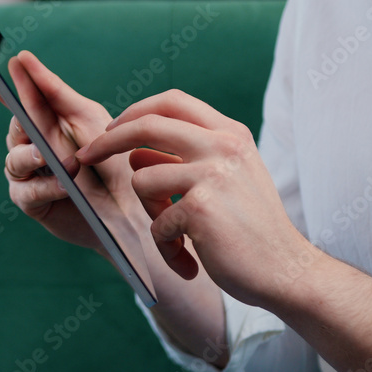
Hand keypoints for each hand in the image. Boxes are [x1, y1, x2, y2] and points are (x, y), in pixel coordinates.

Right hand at [0, 51, 156, 257]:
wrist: (129, 211)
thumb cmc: (111, 162)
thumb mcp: (87, 119)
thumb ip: (56, 93)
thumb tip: (24, 59)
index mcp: (46, 122)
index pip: (27, 98)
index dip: (20, 81)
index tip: (18, 61)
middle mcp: (32, 144)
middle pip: (18, 126)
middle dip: (23, 118)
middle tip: (29, 112)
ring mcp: (29, 174)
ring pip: (15, 159)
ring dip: (36, 158)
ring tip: (61, 161)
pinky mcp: (31, 201)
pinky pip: (27, 190)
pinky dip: (47, 187)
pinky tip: (65, 185)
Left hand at [75, 90, 314, 305]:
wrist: (285, 271)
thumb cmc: (251, 230)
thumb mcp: (229, 179)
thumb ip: (189, 158)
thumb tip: (136, 152)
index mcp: (230, 134)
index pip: (172, 101)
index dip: (135, 111)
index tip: (111, 128)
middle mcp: (224, 145)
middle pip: (146, 125)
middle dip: (107, 140)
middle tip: (85, 157)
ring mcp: (213, 173)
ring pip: (142, 179)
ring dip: (148, 213)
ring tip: (175, 237)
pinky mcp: (200, 207)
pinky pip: (155, 223)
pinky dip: (165, 246)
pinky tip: (189, 259)